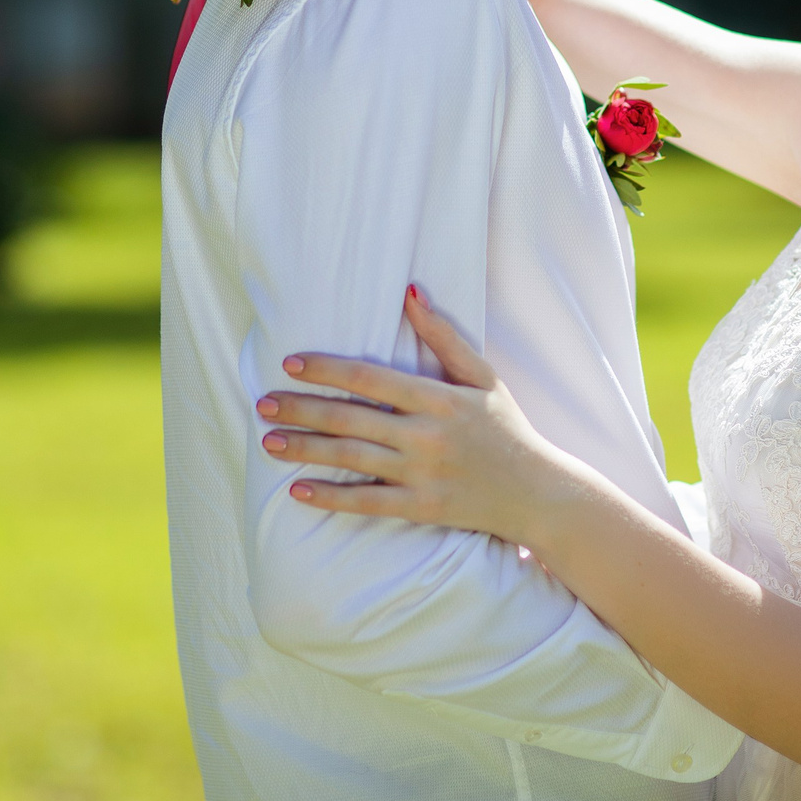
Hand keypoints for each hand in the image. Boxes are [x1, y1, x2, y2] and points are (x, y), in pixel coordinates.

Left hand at [258, 287, 582, 544]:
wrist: (537, 492)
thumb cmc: (507, 429)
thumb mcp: (484, 377)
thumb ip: (444, 337)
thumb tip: (410, 292)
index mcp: (439, 398)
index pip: (370, 377)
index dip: (326, 369)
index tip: (290, 363)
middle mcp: (426, 435)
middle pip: (350, 418)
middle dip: (301, 409)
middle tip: (262, 403)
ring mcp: (422, 474)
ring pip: (350, 459)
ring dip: (304, 449)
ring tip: (268, 440)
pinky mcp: (421, 508)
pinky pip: (367, 503)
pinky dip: (331, 497)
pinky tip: (298, 491)